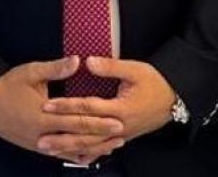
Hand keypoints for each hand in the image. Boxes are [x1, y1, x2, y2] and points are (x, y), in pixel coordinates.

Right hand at [0, 56, 124, 164]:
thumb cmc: (6, 85)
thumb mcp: (30, 72)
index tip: (118, 121)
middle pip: (77, 139)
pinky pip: (58, 154)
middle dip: (101, 138)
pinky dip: (74, 154)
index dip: (99, 122)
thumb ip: (56, 68)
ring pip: (69, 150)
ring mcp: (37, 143)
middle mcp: (41, 134)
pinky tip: (87, 154)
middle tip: (122, 135)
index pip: (77, 120)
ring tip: (111, 146)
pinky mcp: (34, 145)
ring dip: (91, 149)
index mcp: (43, 116)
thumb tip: (78, 61)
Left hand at [40, 57, 176, 156]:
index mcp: (121, 108)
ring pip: (92, 145)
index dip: (66, 106)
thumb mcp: (135, 70)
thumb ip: (110, 67)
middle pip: (86, 134)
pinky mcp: (124, 137)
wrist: (176, 98)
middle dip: (62, 136)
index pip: (87, 108)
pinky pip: (103, 148)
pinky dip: (89, 153)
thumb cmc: (157, 82)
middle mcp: (119, 126)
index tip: (47, 105)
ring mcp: (121, 134)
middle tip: (41, 139)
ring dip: (69, 148)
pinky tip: (76, 156)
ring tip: (49, 149)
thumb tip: (87, 62)